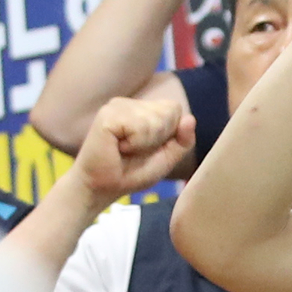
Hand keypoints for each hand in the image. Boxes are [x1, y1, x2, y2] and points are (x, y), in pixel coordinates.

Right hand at [76, 88, 198, 199]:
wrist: (100, 188)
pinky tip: (117, 148)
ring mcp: (117, 106)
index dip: (170, 134)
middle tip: (135, 151)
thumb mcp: (165, 159)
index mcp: (142, 109)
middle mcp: (129, 103)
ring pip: (156, 119)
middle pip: (169, 111)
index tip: (148, 149)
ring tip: (124, 150)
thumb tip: (190, 118)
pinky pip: (139, 127)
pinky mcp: (107, 115)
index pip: (174, 109)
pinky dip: (134, 144)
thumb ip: (182, 141)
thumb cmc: (130, 173)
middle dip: (159, 139)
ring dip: (145, 144)